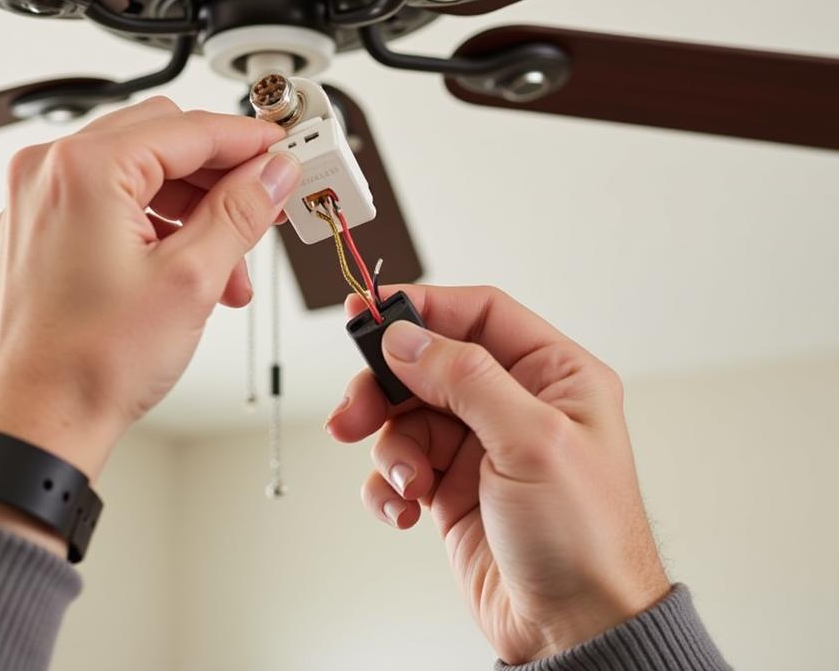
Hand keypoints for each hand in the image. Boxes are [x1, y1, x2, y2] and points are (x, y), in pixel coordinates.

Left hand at [0, 97, 299, 481]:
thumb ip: (241, 210)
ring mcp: (40, 201)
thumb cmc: (91, 365)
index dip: (247, 140)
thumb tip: (274, 172)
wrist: (39, 425)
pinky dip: (158, 222)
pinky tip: (193, 264)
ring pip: (141, 172)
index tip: (282, 150)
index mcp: (82, 170)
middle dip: (221, 176)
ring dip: (194, 207)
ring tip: (231, 263)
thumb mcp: (192, 278)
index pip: (187, 129)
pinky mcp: (42, 229)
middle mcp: (50, 173)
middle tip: (264, 201)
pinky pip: (113, 199)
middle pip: (163, 140)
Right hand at [325, 284, 668, 663]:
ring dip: (390, 444)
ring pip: (408, 414)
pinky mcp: (454, 486)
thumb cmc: (586, 540)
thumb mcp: (531, 441)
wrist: (576, 634)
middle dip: (386, 384)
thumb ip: (465, 378)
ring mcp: (482, 444)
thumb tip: (406, 338)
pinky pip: (403, 462)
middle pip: (429, 363)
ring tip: (403, 480)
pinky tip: (403, 507)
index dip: (424, 307)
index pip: (479, 313)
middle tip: (353, 410)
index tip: (371, 311)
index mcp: (554, 373)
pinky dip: (390, 481)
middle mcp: (516, 401)